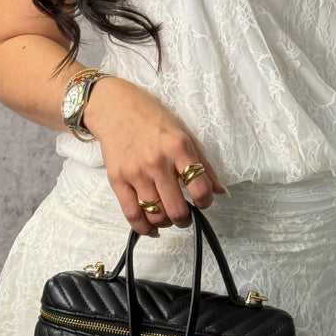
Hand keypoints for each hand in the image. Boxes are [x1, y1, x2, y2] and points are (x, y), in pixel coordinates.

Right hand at [83, 77, 225, 234]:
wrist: (115, 107)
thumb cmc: (151, 117)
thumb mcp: (183, 133)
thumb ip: (203, 163)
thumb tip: (220, 191)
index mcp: (178, 147)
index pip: (199, 187)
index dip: (206, 202)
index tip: (203, 202)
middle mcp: (157, 162)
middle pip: (176, 209)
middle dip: (185, 219)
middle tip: (185, 215)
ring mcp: (135, 172)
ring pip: (156, 215)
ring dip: (166, 222)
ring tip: (168, 217)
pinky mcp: (117, 180)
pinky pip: (131, 214)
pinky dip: (143, 228)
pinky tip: (151, 227)